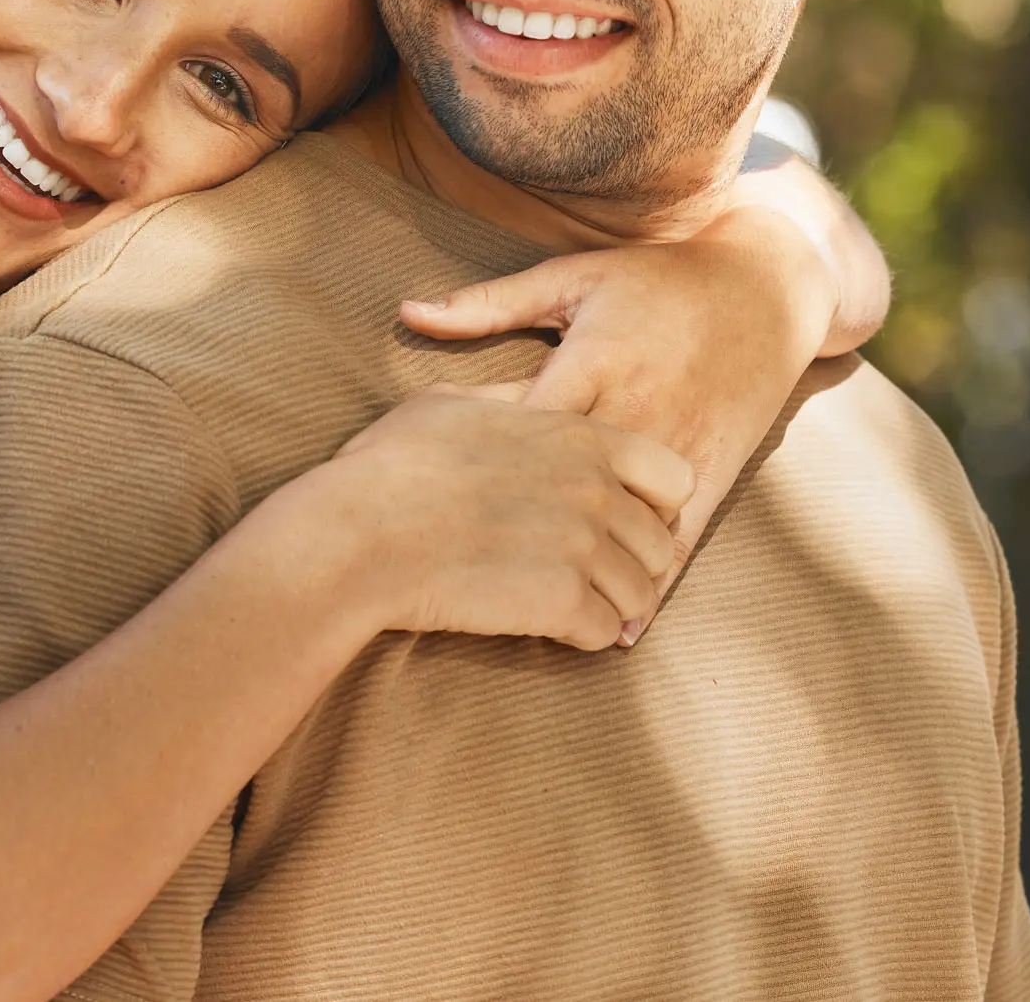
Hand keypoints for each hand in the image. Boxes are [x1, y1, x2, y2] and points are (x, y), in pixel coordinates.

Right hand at [314, 383, 694, 652]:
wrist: (358, 533)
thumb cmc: (391, 466)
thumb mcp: (449, 403)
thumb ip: (506, 397)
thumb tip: (529, 394)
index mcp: (575, 436)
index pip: (671, 475)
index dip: (650, 503)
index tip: (617, 519)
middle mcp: (592, 489)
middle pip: (660, 543)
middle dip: (631, 563)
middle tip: (592, 575)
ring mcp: (581, 547)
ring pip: (641, 594)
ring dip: (611, 605)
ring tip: (572, 606)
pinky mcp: (562, 602)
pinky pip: (605, 631)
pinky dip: (582, 635)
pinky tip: (549, 625)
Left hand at [397, 208, 836, 594]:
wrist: (764, 288)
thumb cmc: (653, 280)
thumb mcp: (570, 279)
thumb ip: (489, 304)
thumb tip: (406, 311)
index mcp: (595, 361)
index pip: (530, 427)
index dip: (484, 469)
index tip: (436, 507)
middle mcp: (637, 409)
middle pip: (572, 484)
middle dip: (524, 530)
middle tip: (466, 578)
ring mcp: (680, 445)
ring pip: (628, 524)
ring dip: (588, 572)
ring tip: (540, 621)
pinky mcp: (715, 469)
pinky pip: (682, 535)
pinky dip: (653, 583)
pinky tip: (623, 630)